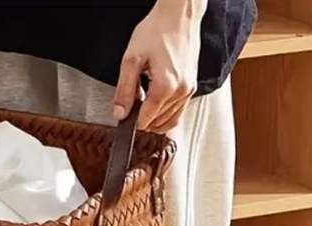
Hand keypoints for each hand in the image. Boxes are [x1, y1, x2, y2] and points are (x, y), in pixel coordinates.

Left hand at [113, 0, 204, 132]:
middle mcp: (181, 91)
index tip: (125, 110)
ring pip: (169, 121)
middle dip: (143, 117)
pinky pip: (178, 111)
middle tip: (134, 100)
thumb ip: (124, 91)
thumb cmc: (157, 31)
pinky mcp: (192, 86)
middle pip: (156, 123)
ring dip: (154, 117)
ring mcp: (189, 90)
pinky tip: (155, 99)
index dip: (132, 119)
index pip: (145, 121)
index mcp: (165, 87)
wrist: (179, 15)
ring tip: (144, 97)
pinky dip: (165, 112)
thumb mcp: (131, 60)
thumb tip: (119, 114)